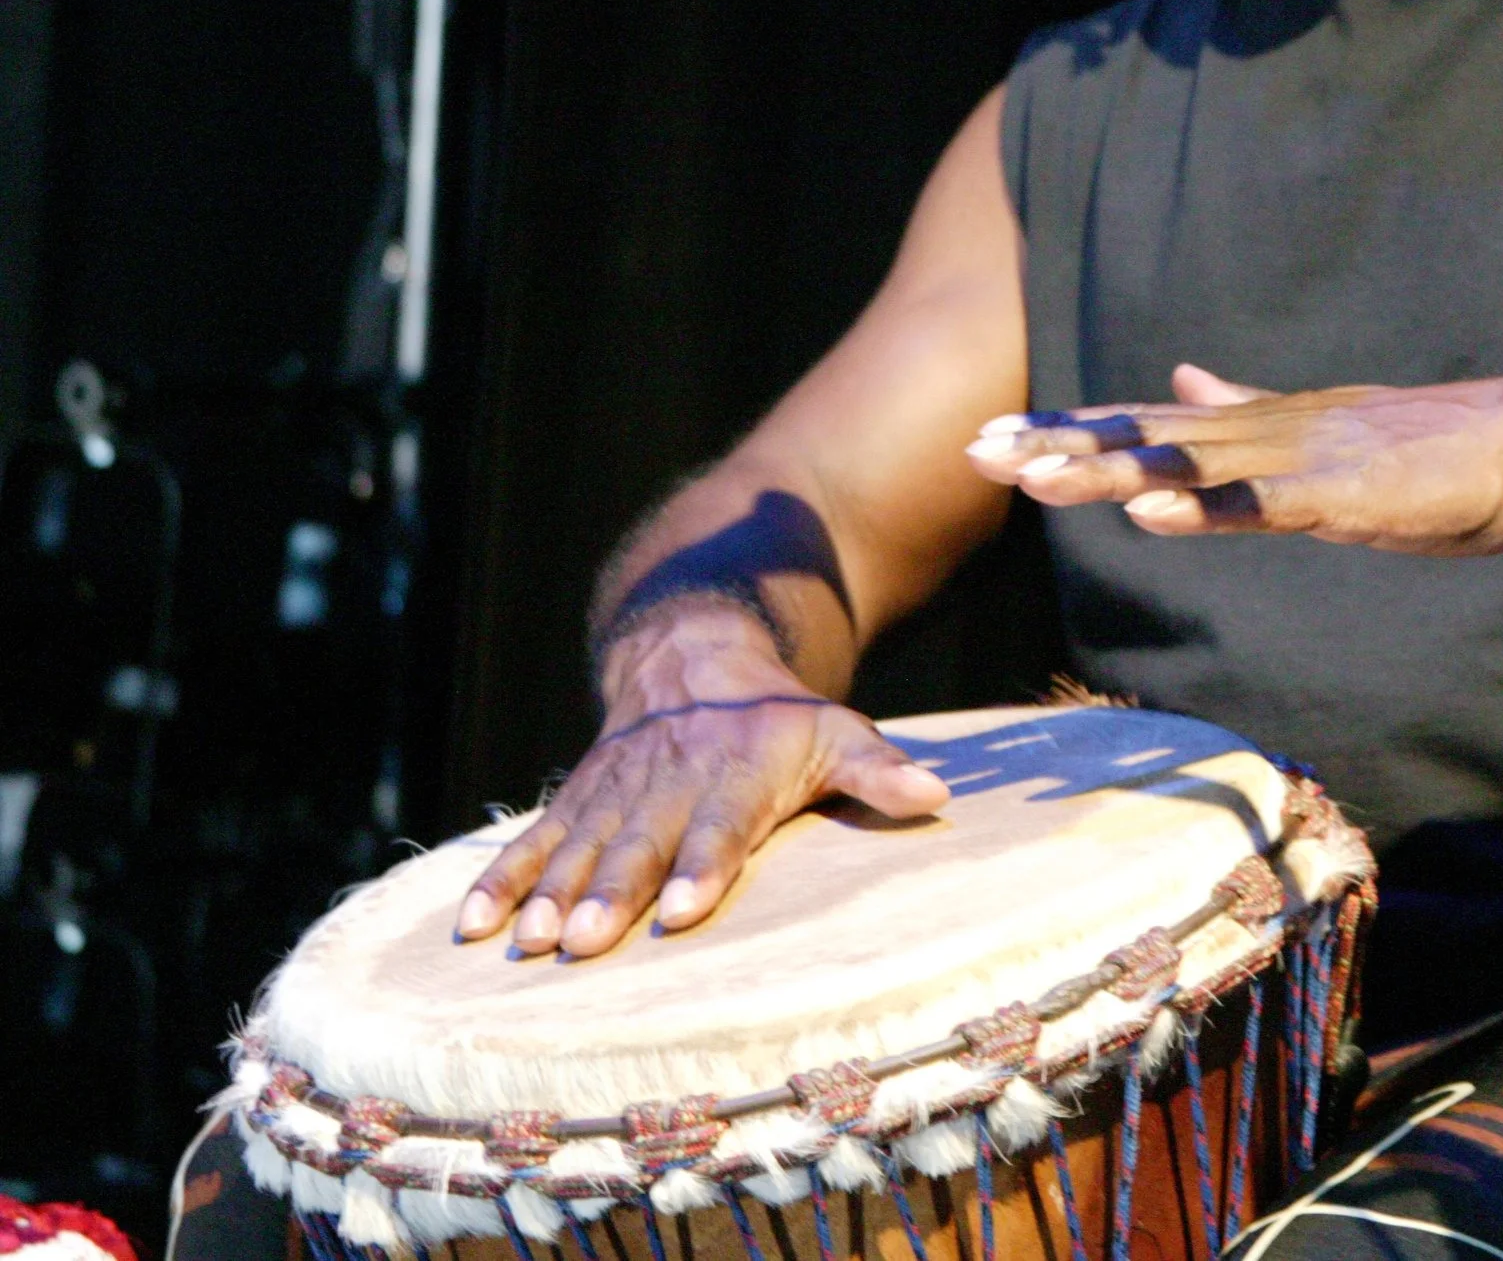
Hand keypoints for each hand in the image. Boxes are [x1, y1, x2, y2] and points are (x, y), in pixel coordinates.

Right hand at [454, 608, 948, 957]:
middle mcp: (668, 780)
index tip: (686, 908)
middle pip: (639, 841)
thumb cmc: (777, 716)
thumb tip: (935, 796)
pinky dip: (501, 878)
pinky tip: (472, 925)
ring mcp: (615, 789)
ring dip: (551, 893)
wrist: (693, 653)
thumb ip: (878, 771)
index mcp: (735, 771)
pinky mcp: (577, 798)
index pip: (721, 822)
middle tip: (586, 943)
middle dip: (612, 892)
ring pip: (579, 843)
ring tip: (529, 943)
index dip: (704, 864)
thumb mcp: (836, 730)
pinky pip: (533, 837)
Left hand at [964, 362, 1502, 554]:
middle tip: (974, 451)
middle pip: (1144, 438)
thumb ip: (1246, 412)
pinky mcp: (1341, 494)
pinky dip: (1204, 509)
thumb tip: (1184, 384)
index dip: (1068, 429)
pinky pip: (1262, 504)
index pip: (1144, 426)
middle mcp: (1264, 430)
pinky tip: (1151, 516)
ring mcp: (1300, 459)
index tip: (994, 437)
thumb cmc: (1428, 448)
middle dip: (1058, 444)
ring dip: (1108, 471)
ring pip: (1187, 464)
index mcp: (1258, 425)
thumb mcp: (1320, 428)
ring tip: (1035, 478)